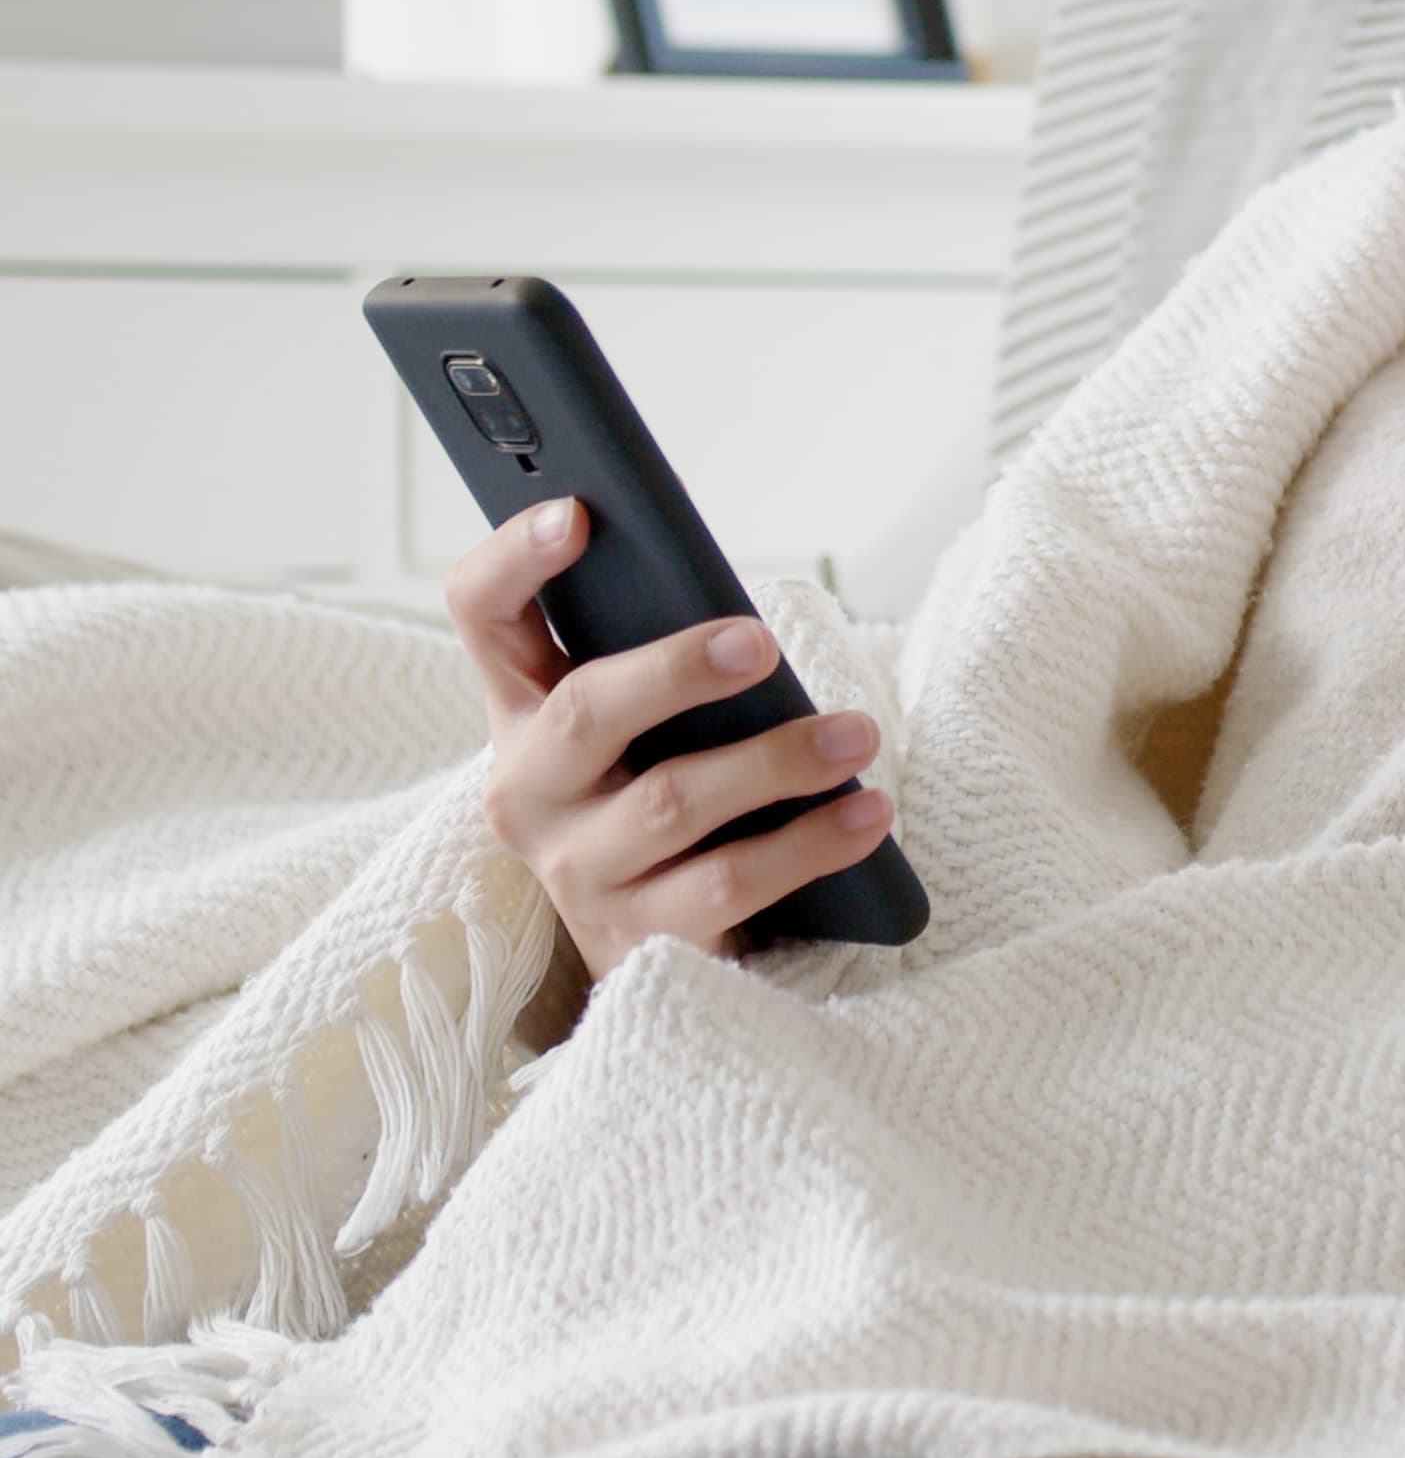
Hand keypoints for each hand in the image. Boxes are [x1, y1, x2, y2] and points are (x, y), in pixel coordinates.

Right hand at [446, 497, 891, 988]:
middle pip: (586, 711)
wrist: (656, 945)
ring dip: (777, 761)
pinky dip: (809, 844)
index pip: (483, 615)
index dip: (514, 559)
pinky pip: (727, 886)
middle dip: (678, 669)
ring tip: (859, 735)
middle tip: (763, 641)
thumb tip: (745, 618)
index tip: (576, 512)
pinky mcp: (638, 941)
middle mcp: (530, 790)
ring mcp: (578, 872)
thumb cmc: (664, 793)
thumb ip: (666, 663)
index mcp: (524, 710)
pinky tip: (868, 815)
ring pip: (671, 803)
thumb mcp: (648, 725)